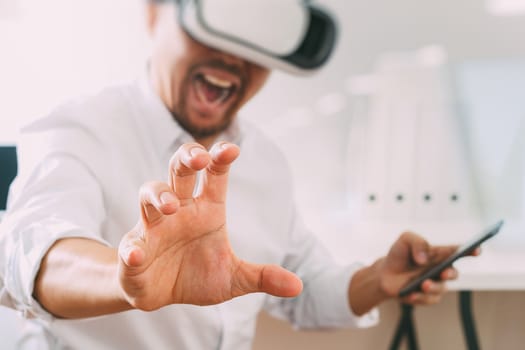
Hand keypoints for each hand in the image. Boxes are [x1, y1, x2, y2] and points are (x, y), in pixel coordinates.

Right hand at [117, 142, 302, 310]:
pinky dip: (132, 249)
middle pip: (179, 172)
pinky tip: (137, 255)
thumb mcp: (234, 278)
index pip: (215, 177)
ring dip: (159, 196)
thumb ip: (262, 277)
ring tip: (171, 206)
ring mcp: (153, 227)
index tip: (232, 150)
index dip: (220, 159)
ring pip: (150, 196)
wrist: (162, 295)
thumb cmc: (198, 276)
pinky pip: (130, 245)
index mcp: (206, 210)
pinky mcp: (134, 251)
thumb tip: (298, 286)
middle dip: (187, 159)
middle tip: (199, 159)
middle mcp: (179, 210)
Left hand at [377, 232, 479, 304]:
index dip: (471, 250)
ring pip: (441, 288)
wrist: (385, 273)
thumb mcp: (405, 240)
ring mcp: (435, 285)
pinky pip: (427, 299)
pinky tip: (410, 294)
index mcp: (440, 254)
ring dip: (432, 287)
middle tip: (443, 273)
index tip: (477, 249)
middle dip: (450, 273)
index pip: (458, 252)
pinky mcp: (426, 297)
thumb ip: (417, 242)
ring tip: (422, 284)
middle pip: (453, 273)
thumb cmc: (399, 254)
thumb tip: (423, 259)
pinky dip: (419, 297)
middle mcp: (441, 270)